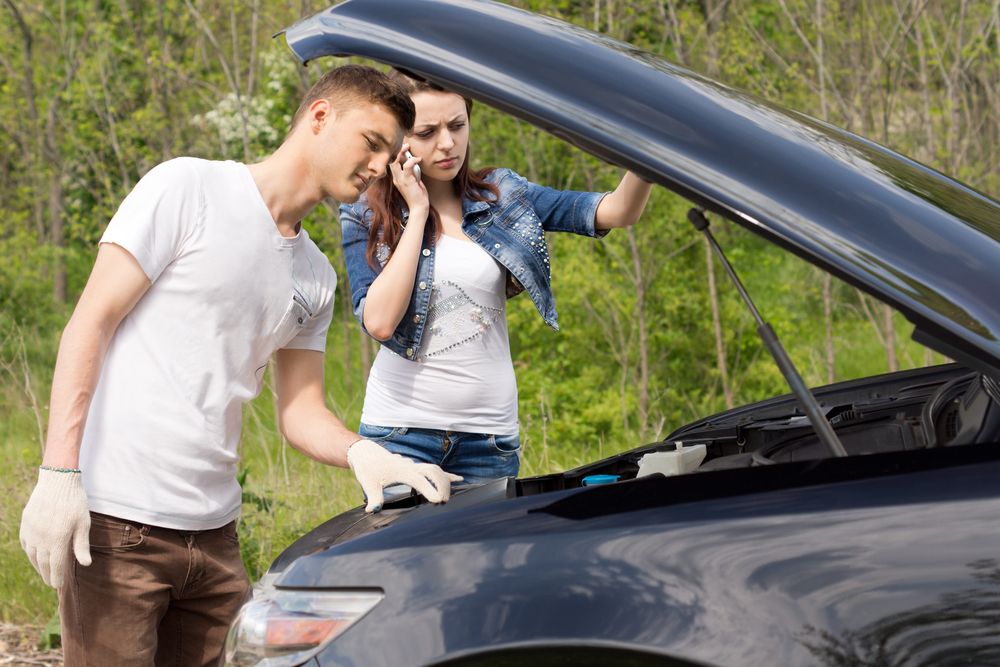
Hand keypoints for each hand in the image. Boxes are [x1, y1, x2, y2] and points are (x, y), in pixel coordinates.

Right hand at [20, 468, 91, 587]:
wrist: (57, 481)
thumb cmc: (75, 502)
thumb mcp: (83, 523)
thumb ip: (82, 545)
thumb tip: (86, 564)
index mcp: (58, 540)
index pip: (55, 566)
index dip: (56, 578)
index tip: (57, 585)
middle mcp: (41, 539)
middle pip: (43, 563)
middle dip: (47, 575)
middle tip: (51, 583)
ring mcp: (31, 532)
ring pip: (32, 555)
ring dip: (38, 566)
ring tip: (44, 572)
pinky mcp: (25, 524)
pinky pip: (25, 544)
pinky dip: (30, 553)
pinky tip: (34, 556)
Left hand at [347, 440, 462, 512]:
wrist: (365, 453)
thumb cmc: (368, 468)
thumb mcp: (368, 484)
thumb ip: (373, 498)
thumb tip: (373, 510)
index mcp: (402, 471)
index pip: (420, 481)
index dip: (430, 490)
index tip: (438, 501)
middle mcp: (411, 467)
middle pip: (433, 472)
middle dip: (442, 485)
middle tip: (443, 501)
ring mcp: (414, 466)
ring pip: (436, 470)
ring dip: (446, 481)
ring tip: (451, 494)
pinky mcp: (415, 467)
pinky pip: (434, 471)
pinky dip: (446, 475)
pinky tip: (458, 479)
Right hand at [389, 143, 426, 210]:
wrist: (419, 208)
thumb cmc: (418, 196)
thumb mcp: (414, 182)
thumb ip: (413, 173)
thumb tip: (414, 163)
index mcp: (397, 179)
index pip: (392, 163)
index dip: (395, 154)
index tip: (402, 146)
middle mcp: (396, 178)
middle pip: (390, 160)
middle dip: (396, 150)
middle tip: (404, 143)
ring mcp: (400, 180)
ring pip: (395, 162)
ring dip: (401, 152)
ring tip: (408, 146)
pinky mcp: (407, 181)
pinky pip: (407, 166)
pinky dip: (412, 160)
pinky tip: (418, 159)